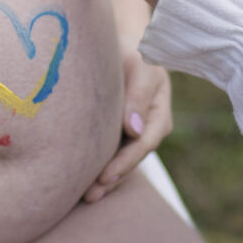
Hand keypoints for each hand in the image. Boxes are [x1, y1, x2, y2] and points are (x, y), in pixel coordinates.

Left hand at [84, 37, 172, 202]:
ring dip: (105, 180)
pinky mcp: (119, 132)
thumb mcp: (141, 67)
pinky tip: (83, 181)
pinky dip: (99, 167)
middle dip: (112, 179)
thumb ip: (138, 95)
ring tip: (86, 197)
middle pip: (131, 159)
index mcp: (158, 115)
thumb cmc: (135, 52)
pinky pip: (111, 153)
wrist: (125, 45)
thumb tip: (134, 130)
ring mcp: (134, 133)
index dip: (125, 162)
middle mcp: (148, 129)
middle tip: (91, 195)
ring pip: (121, 161)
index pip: (143, 145)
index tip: (105, 176)